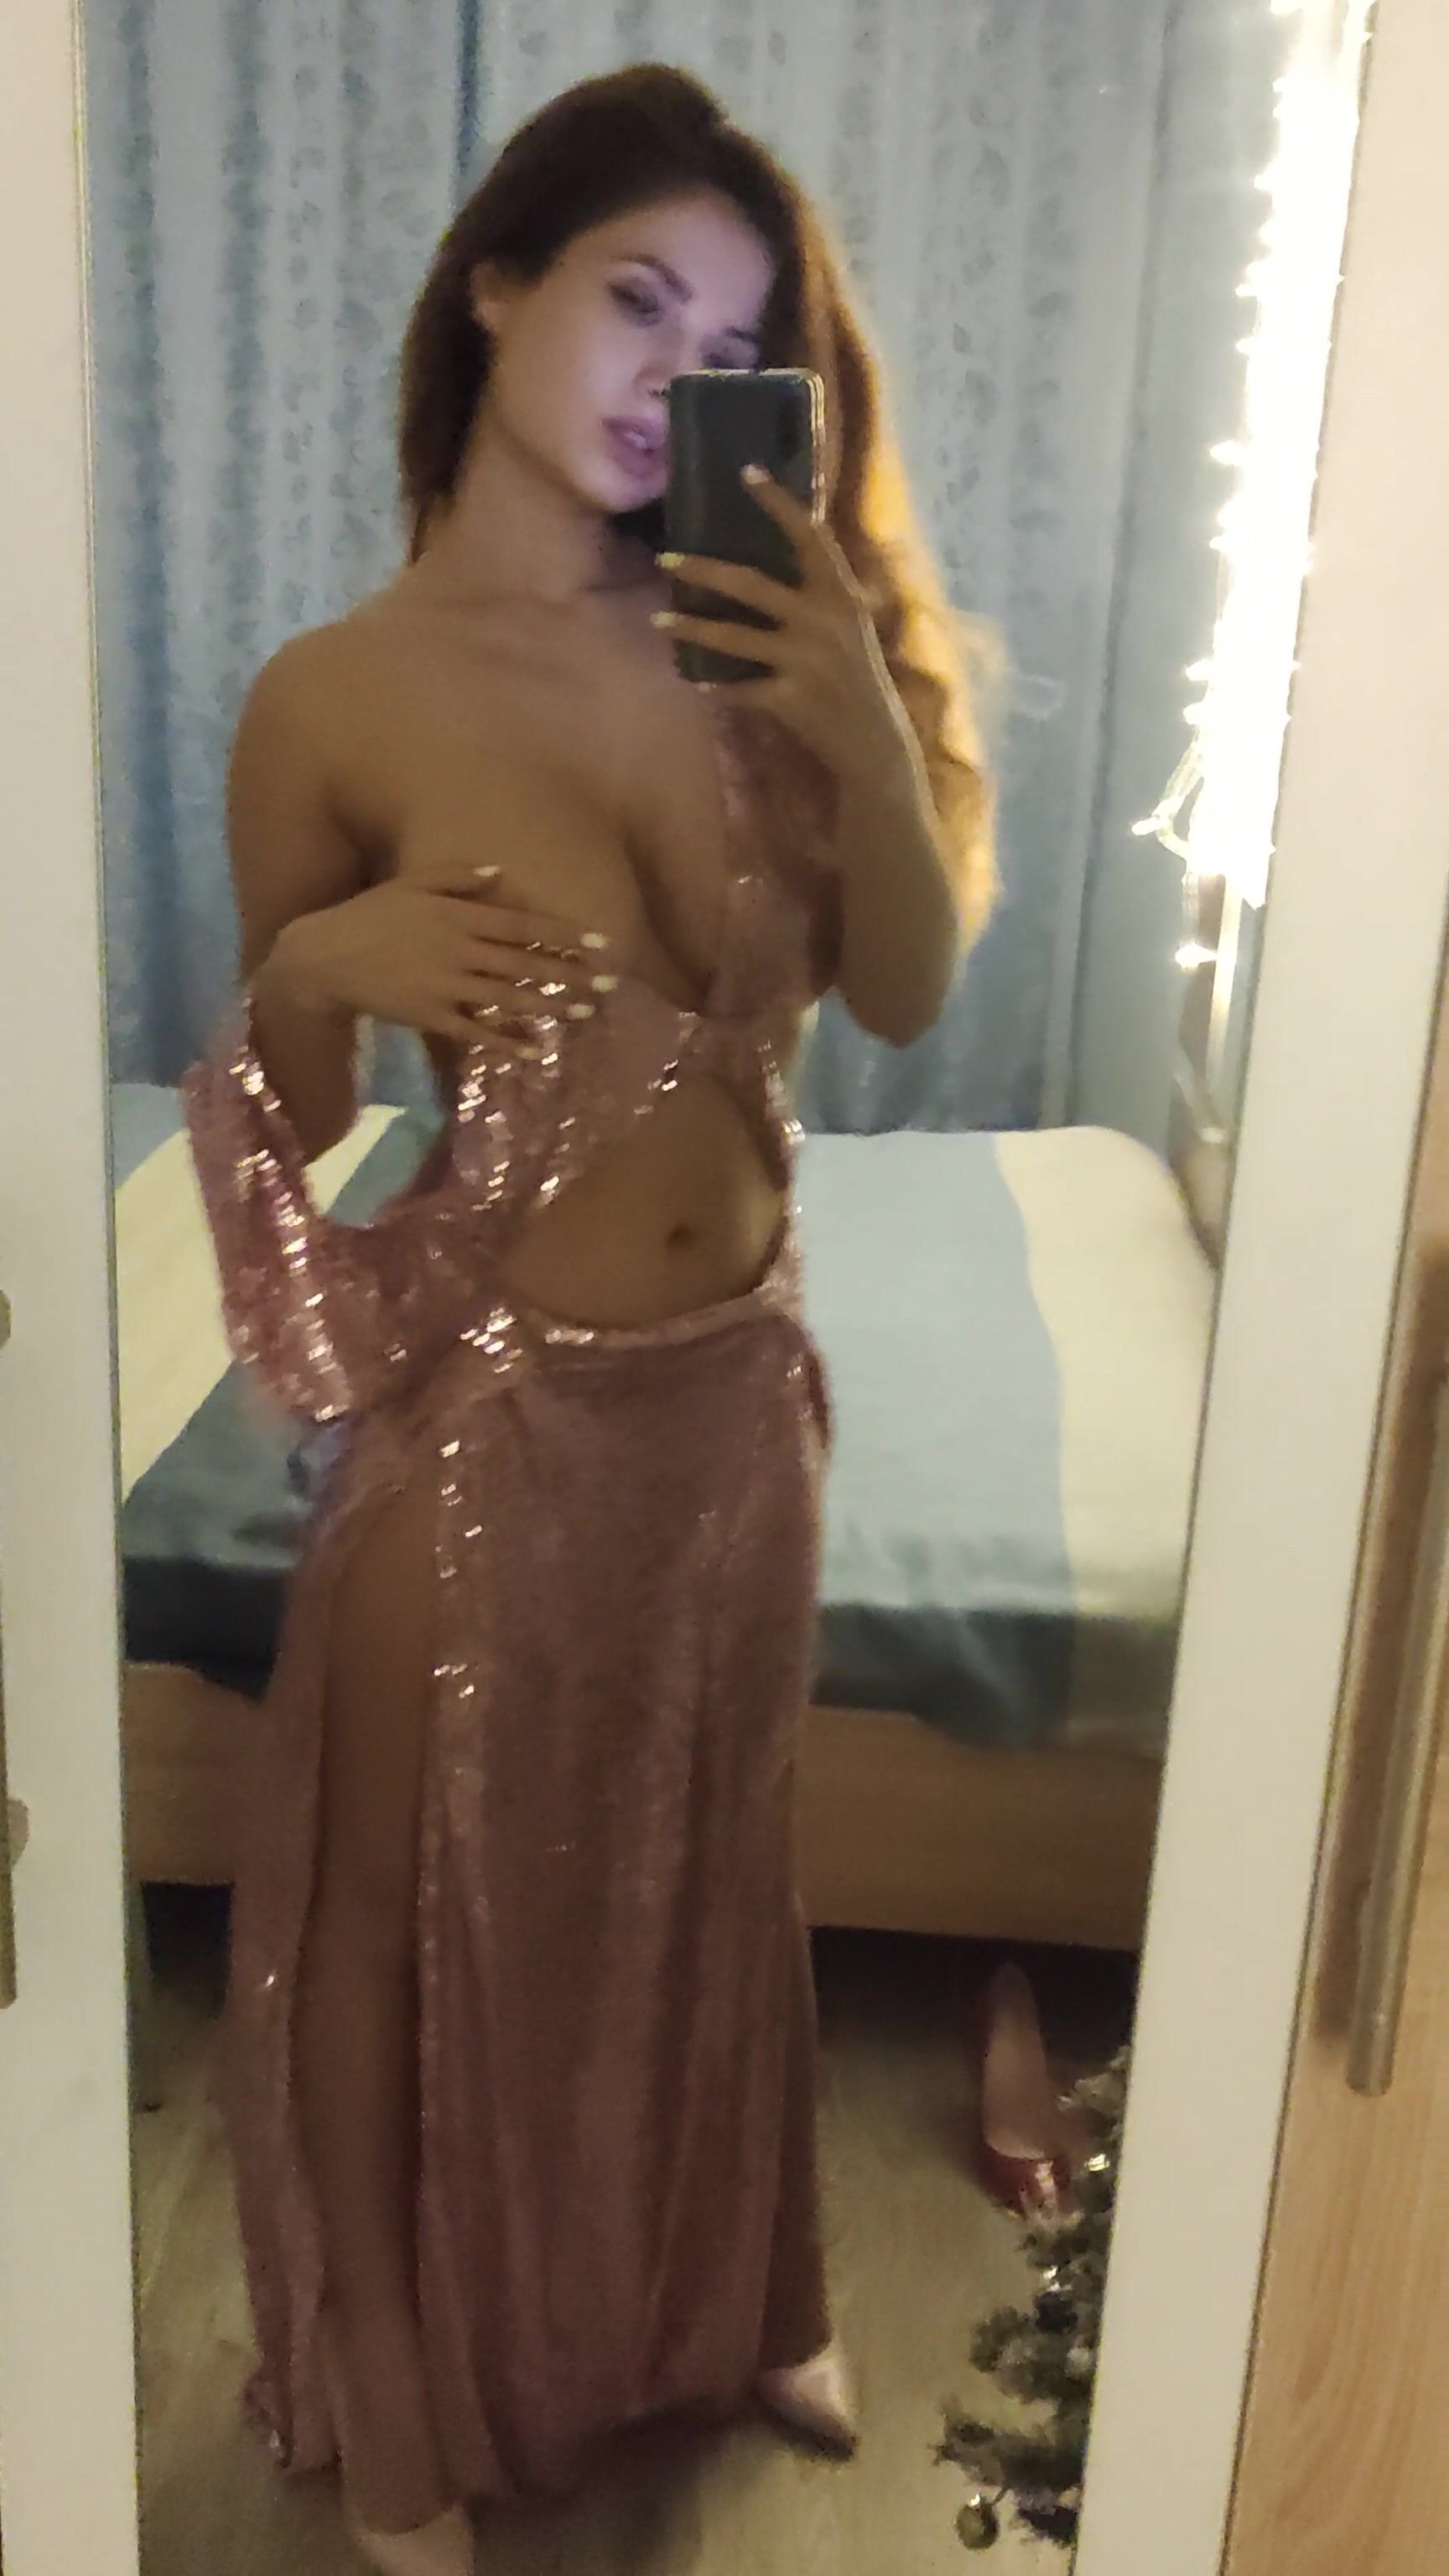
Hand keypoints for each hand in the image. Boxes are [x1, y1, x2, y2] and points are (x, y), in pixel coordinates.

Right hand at [268, 862, 616, 1057]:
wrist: (321, 957)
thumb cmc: (367, 914)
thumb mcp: (409, 883)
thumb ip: (456, 876)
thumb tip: (499, 873)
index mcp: (457, 914)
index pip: (523, 924)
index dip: (564, 935)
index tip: (600, 944)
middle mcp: (458, 948)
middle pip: (525, 962)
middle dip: (570, 974)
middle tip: (609, 985)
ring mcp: (445, 985)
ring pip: (508, 997)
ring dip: (549, 1006)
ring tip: (585, 1014)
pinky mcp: (430, 1016)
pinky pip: (476, 1031)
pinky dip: (506, 1042)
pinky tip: (534, 1050)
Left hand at [654, 467, 924, 797]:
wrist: (876, 742)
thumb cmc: (859, 678)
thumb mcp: (851, 626)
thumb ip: (821, 595)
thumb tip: (780, 560)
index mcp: (841, 595)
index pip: (810, 536)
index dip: (779, 503)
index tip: (746, 472)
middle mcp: (823, 621)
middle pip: (751, 585)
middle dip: (703, 570)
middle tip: (665, 558)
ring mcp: (805, 661)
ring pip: (734, 637)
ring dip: (692, 628)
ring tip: (659, 620)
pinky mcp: (790, 699)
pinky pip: (740, 687)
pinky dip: (715, 685)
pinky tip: (693, 679)